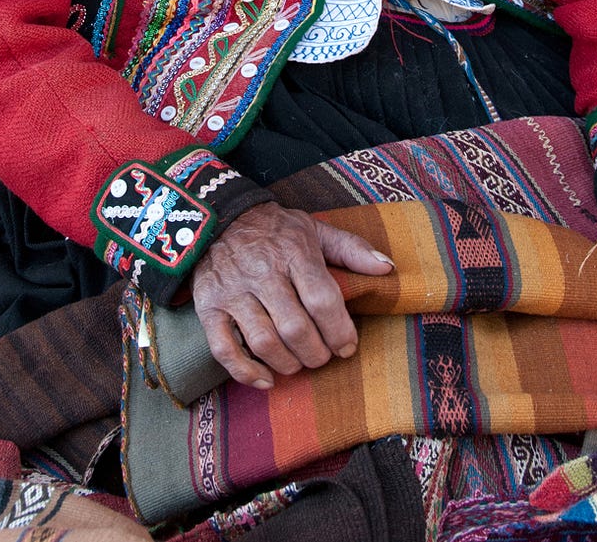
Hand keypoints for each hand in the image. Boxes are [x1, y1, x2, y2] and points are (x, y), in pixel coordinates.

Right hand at [190, 202, 392, 388]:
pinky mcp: (208, 306)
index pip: (322, 300)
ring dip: (287, 363)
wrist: (218, 217)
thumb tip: (387, 269)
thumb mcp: (314, 228)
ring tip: (299, 363)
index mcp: (293, 252)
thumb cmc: (275, 229)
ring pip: (263, 341)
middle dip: (316, 353)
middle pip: (295, 328)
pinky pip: (224, 348)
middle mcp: (262, 271)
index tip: (347, 346)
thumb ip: (351, 249)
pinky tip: (266, 379)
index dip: (340, 331)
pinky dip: (245, 371)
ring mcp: (233, 291)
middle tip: (323, 356)